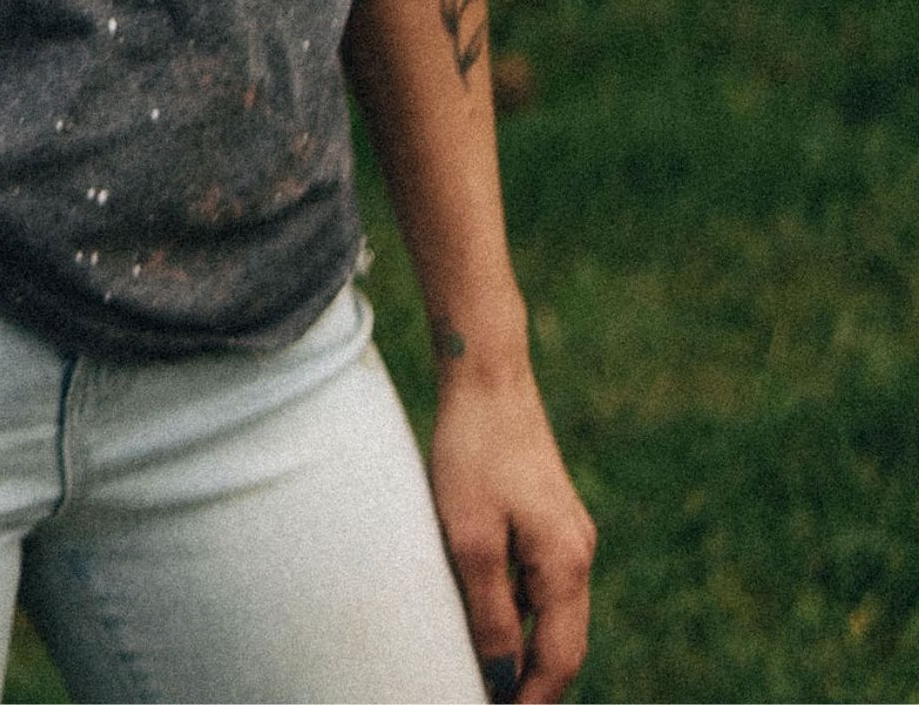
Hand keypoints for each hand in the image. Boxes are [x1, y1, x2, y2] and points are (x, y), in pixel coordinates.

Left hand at [427, 361, 595, 702]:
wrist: (486, 376)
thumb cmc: (473, 453)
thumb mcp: (470, 540)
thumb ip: (491, 614)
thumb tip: (502, 677)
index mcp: (566, 565)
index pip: (559, 661)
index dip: (531, 699)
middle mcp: (579, 553)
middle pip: (563, 643)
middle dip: (532, 682)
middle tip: (492, 701)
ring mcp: (568, 533)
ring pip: (554, 614)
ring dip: (527, 648)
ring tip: (487, 672)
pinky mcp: (549, 516)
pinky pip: (542, 583)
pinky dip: (522, 611)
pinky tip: (488, 615)